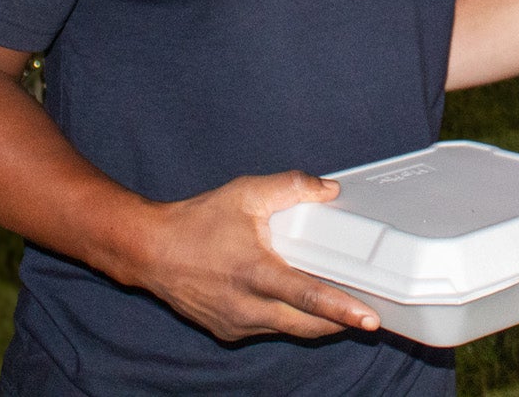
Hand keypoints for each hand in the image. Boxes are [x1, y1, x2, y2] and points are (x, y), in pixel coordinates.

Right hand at [129, 171, 378, 342]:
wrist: (150, 251)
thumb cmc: (196, 222)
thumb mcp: (245, 192)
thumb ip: (291, 186)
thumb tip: (329, 189)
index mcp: (255, 272)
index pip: (307, 296)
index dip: (342, 309)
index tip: (369, 318)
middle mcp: (247, 306)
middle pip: (307, 326)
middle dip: (340, 323)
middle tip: (367, 314)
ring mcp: (237, 324)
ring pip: (289, 331)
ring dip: (314, 322)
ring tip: (338, 307)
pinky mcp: (229, 332)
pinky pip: (269, 330)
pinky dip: (287, 320)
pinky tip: (293, 302)